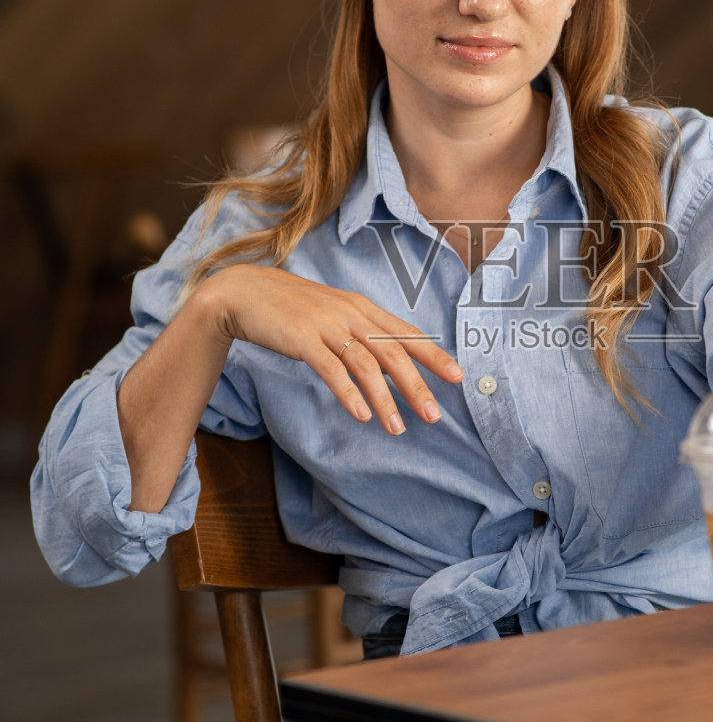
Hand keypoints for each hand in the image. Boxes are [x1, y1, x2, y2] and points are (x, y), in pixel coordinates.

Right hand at [200, 263, 463, 434]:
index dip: (434, 355)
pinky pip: (331, 369)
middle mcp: (351, 314)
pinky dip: (349, 393)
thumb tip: (392, 360)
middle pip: (393, 352)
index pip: (407, 333)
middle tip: (435, 415)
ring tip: (397, 428)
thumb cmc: (293, 308)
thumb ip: (362, 333)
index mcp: (363, 308)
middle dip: (416, 386)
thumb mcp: (335, 313)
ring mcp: (327, 325)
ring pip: (366, 365)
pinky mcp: (302, 339)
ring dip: (385, 399)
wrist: (245, 292)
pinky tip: (361, 414)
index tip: (458, 377)